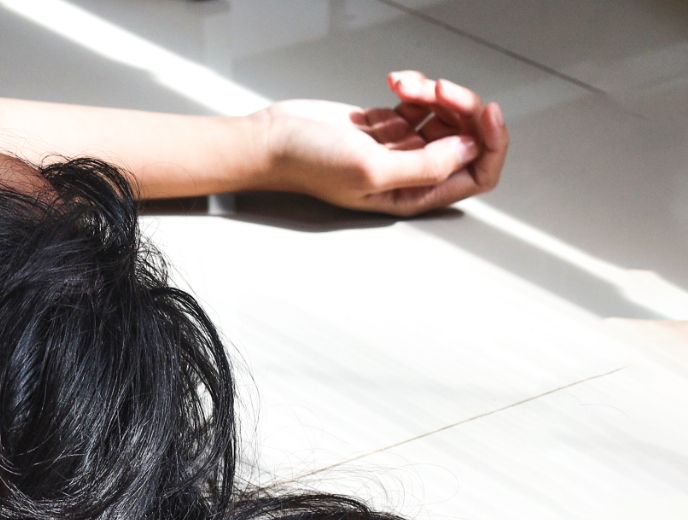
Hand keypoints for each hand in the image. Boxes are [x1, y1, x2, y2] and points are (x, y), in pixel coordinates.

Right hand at [253, 69, 508, 215]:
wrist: (272, 139)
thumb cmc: (307, 163)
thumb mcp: (370, 168)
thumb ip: (425, 166)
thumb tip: (469, 150)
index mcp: (413, 194)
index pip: (477, 174)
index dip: (490, 143)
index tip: (486, 112)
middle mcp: (411, 172)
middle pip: (466, 139)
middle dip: (460, 108)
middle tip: (438, 90)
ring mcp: (399, 147)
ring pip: (445, 116)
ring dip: (433, 92)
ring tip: (406, 86)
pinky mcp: (386, 123)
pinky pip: (420, 102)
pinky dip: (414, 86)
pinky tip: (394, 82)